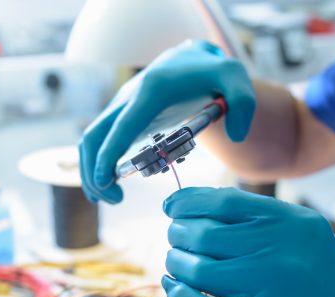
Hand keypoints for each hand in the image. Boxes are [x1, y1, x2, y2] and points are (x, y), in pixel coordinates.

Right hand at [79, 40, 254, 203]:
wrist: (193, 59)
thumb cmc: (214, 73)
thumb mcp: (235, 79)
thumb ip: (243, 103)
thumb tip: (235, 135)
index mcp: (152, 90)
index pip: (122, 125)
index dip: (109, 154)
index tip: (105, 183)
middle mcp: (128, 97)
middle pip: (94, 135)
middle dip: (94, 171)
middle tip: (114, 201)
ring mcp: (121, 106)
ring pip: (91, 139)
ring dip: (91, 170)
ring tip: (110, 199)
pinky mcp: (121, 116)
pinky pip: (99, 140)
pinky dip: (97, 163)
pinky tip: (109, 186)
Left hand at [162, 187, 334, 296]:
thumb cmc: (315, 273)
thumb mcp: (298, 232)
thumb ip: (253, 218)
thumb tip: (187, 207)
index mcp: (289, 222)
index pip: (223, 202)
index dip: (187, 202)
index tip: (171, 208)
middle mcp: (279, 251)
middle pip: (203, 235)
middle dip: (178, 235)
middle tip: (175, 240)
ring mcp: (267, 289)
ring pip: (197, 269)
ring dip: (176, 263)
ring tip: (176, 263)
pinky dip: (179, 296)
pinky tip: (176, 288)